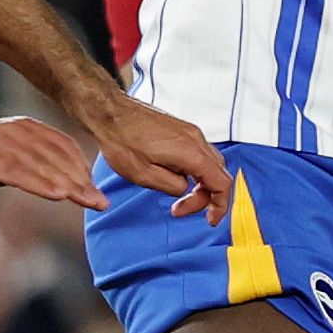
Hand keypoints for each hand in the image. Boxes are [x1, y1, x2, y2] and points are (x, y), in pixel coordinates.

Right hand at [0, 116, 101, 208]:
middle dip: (82, 181)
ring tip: (87, 202)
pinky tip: (58, 196)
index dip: (83, 168)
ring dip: (68, 186)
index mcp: (26, 126)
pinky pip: (20, 173)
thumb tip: (59, 180)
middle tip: (101, 202)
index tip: (96, 189)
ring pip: (44, 166)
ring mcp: (3, 144)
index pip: (64, 146)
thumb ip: (31, 160)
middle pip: (58, 158)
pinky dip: (41, 184)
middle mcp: (18, 131)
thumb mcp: (6, 152)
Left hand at [83, 89, 233, 221]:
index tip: (209, 219)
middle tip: (183, 209)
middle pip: (219, 174)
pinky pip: (200, 154)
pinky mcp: (182, 130)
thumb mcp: (144, 176)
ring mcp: (190, 132)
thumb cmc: (122, 141)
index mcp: (191, 153)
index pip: (222, 183)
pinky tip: (176, 177)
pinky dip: (195, 171)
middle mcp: (196, 139)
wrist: (110, 113)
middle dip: (207, 197)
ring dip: (201, 184)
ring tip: (179, 197)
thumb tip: (184, 188)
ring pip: (211, 164)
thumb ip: (172, 187)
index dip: (220, 205)